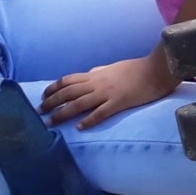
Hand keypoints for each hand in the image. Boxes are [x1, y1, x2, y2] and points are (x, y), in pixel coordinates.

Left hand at [41, 52, 179, 129]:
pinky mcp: (119, 102)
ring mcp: (108, 93)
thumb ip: (101, 71)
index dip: (53, 88)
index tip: (43, 96)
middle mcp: (97, 84)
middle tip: (38, 113)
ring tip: (50, 123)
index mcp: (96, 75)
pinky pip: (101, 112)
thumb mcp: (115, 66)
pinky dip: (88, 120)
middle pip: (68, 93)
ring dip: (62, 113)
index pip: (68, 81)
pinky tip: (79, 127)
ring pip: (79, 104)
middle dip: (50, 103)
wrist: (157, 70)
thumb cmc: (138, 68)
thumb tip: (90, 73)